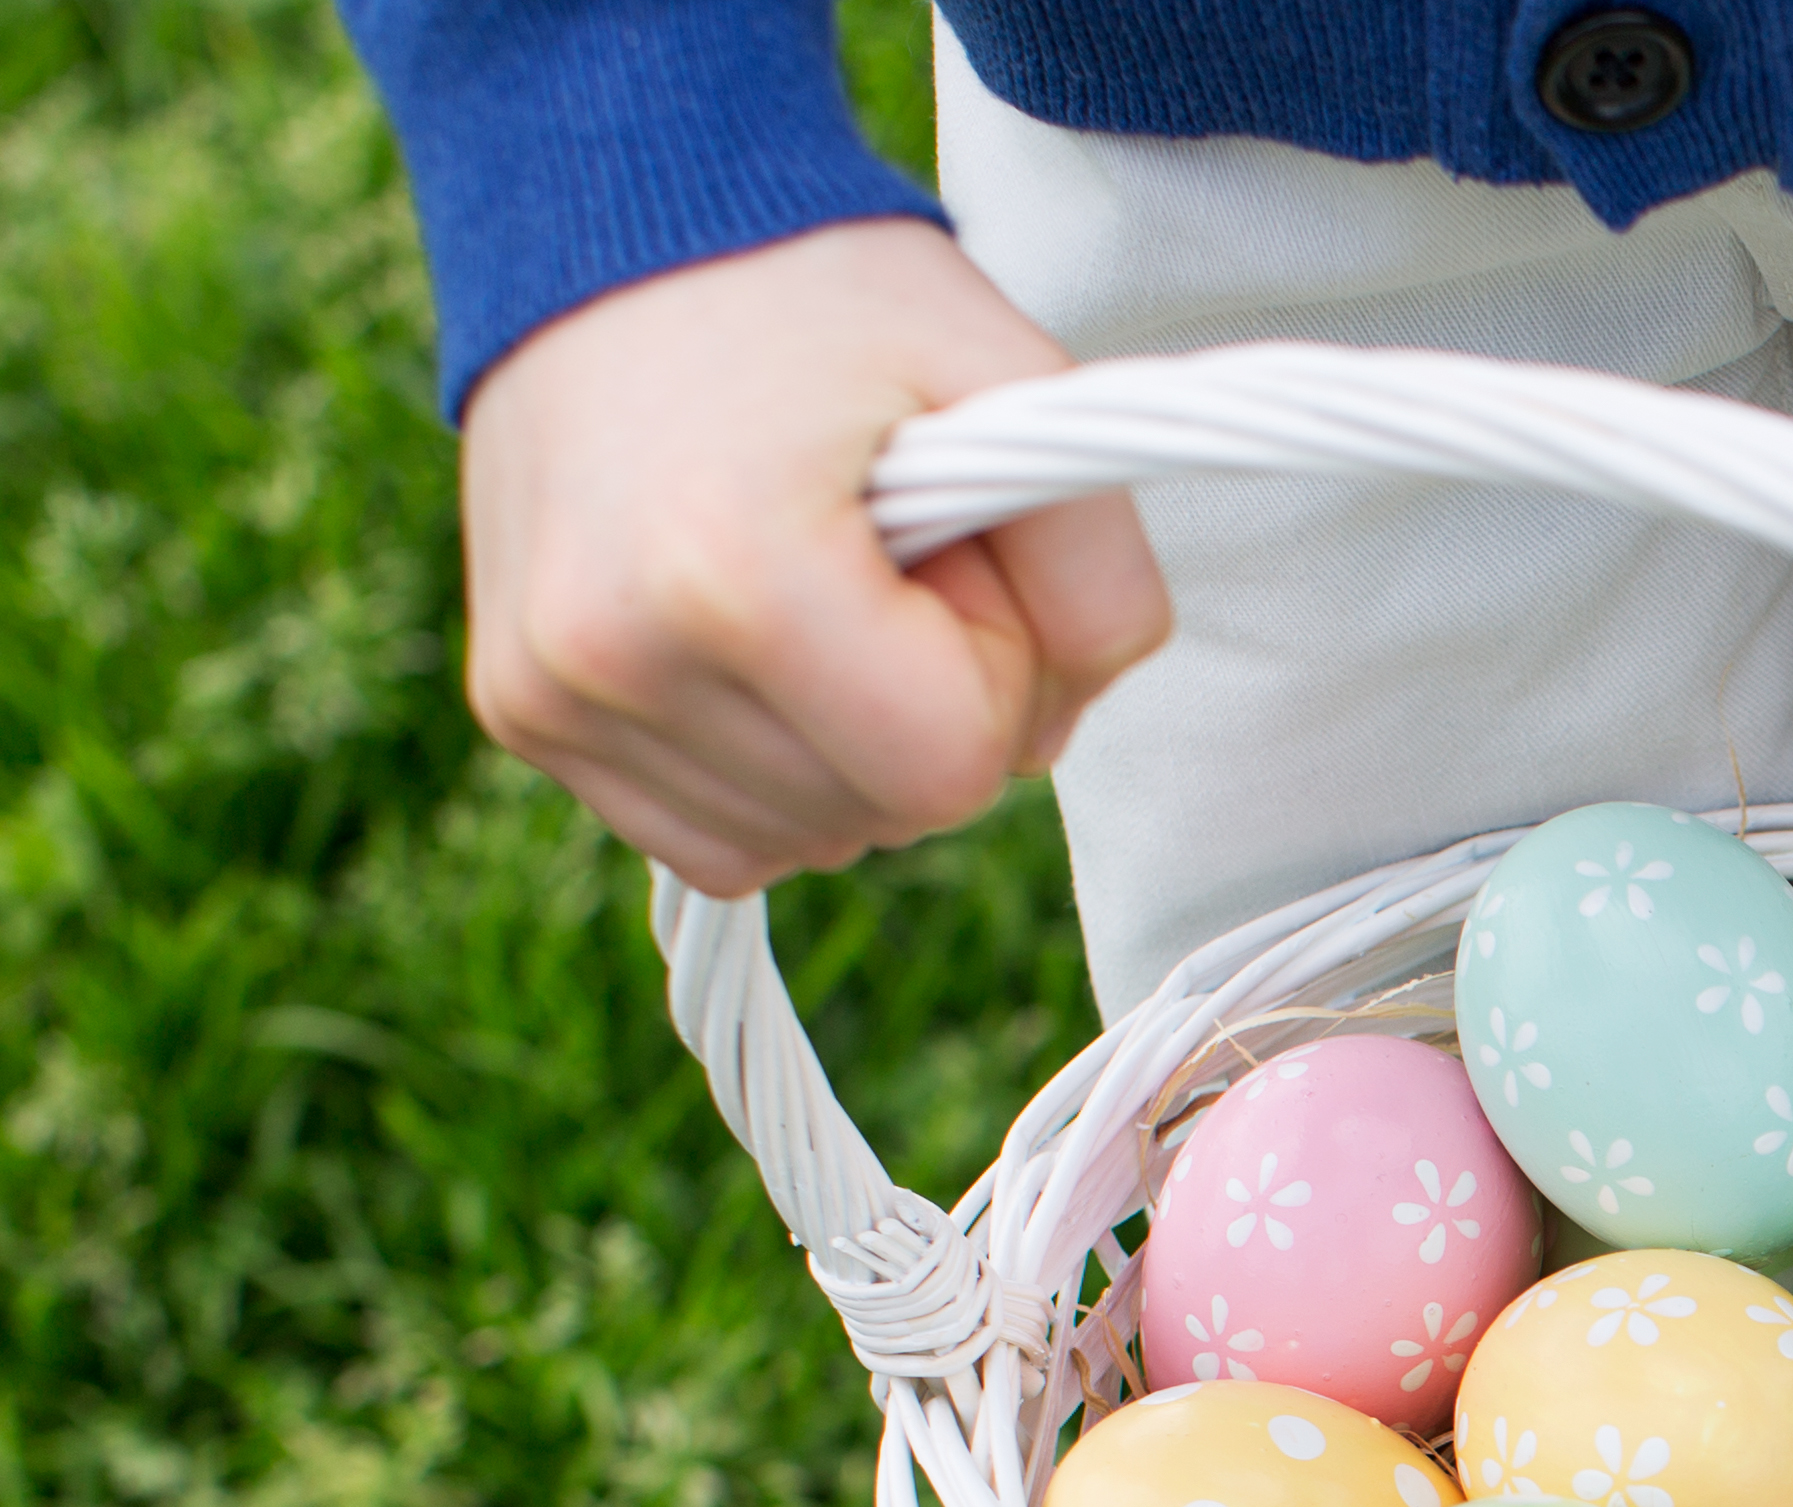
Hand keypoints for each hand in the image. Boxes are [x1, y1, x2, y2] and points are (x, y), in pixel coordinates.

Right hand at [459, 220, 1169, 897]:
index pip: (954, 770)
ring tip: (801, 567)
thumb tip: (1043, 743)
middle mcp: (612, 654)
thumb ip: (1105, 583)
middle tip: (871, 544)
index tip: (945, 547)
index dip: (993, 663)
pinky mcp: (521, 709)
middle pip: (886, 816)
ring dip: (848, 736)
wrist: (610, 214)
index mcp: (732, 577)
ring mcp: (550, 692)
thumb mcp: (1018, 389)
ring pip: (808, 840)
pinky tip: (750, 636)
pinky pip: (715, 837)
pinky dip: (772, 768)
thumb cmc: (824, 298)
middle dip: (923, 699)